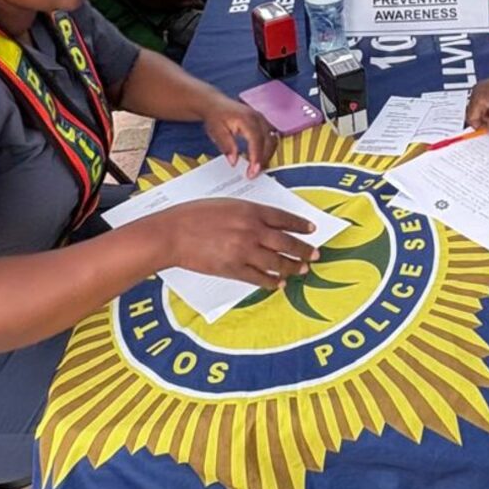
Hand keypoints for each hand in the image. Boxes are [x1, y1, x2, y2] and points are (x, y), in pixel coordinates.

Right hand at [159, 198, 318, 290]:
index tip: (312, 230)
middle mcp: (252, 230)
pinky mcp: (233, 269)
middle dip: (304, 250)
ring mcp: (244, 251)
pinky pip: (258, 278)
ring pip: (277, 262)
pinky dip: (271, 281)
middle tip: (315, 255)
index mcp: (251, 210)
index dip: (300, 225)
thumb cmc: (195, 215)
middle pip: (286, 242)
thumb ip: (249, 213)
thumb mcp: (227, 205)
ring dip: (292, 267)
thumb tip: (268, 225)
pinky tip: (278, 284)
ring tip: (301, 270)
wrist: (173, 233)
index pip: (284, 218)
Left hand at [201, 91, 278, 173]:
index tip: (252, 171)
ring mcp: (262, 120)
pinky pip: (271, 138)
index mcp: (247, 119)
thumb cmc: (216, 115)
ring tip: (255, 168)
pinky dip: (267, 150)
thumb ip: (226, 146)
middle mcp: (258, 118)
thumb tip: (234, 161)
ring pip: (272, 141)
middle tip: (252, 174)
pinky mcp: (263, 123)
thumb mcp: (216, 131)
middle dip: (263, 160)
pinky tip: (257, 158)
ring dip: (267, 156)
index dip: (256, 158)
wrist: (215, 104)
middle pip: (269, 142)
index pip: (257, 140)